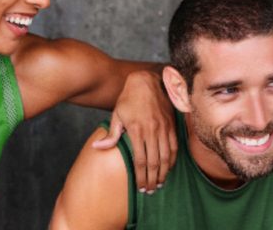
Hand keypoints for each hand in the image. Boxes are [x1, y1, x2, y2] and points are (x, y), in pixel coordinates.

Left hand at [92, 70, 177, 192]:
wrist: (145, 81)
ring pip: (166, 156)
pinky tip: (168, 168)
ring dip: (164, 173)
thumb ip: (111, 134)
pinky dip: (172, 159)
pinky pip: (174, 146)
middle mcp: (152, 130)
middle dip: (152, 179)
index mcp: (137, 130)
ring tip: (160, 184)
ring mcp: (164, 127)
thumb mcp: (117, 115)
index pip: (140, 161)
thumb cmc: (128, 99)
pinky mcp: (171, 124)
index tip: (140, 187)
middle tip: (150, 190)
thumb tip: (97, 147)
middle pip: (154, 162)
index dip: (141, 177)